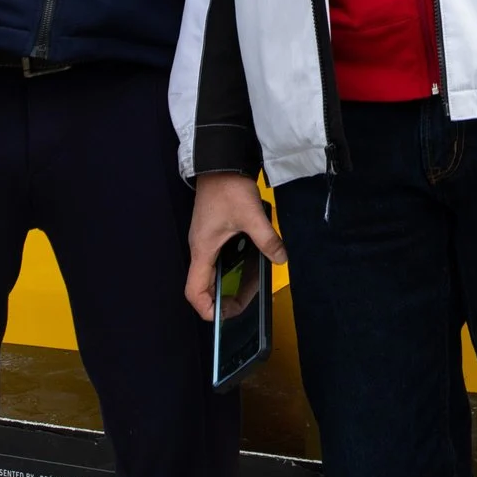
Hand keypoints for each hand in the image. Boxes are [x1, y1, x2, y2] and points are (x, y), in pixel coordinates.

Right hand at [186, 172, 284, 319]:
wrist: (220, 160)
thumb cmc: (228, 188)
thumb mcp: (251, 215)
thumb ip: (267, 240)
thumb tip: (281, 259)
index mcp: (203, 250)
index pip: (194, 291)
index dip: (207, 309)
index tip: (225, 317)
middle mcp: (200, 249)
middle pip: (204, 286)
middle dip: (224, 299)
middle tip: (246, 304)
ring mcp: (205, 240)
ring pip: (212, 273)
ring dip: (229, 282)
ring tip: (252, 286)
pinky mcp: (212, 232)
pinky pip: (219, 259)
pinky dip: (232, 267)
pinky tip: (250, 264)